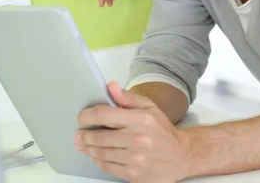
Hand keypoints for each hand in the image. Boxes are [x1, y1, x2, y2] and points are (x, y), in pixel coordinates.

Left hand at [75, 82, 192, 182]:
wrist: (180, 156)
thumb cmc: (162, 131)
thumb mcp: (150, 108)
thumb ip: (128, 98)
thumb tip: (111, 87)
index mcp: (140, 120)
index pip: (104, 115)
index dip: (87, 115)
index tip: (82, 117)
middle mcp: (137, 139)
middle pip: (98, 136)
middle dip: (84, 134)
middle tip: (79, 133)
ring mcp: (135, 159)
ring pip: (100, 153)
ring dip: (88, 148)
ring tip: (84, 143)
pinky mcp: (133, 174)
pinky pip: (107, 166)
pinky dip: (98, 160)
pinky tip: (96, 154)